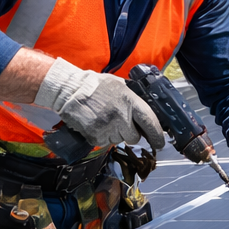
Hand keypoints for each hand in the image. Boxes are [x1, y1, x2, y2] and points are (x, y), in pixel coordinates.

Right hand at [37, 58, 164, 150]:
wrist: (69, 90)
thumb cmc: (94, 85)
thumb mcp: (118, 85)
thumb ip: (132, 99)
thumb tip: (143, 114)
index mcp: (130, 101)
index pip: (149, 122)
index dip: (156, 135)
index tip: (159, 143)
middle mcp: (121, 116)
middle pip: (134, 137)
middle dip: (130, 134)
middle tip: (120, 124)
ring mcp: (108, 127)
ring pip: (118, 140)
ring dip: (114, 134)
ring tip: (104, 119)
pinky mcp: (95, 136)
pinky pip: (104, 143)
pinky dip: (101, 136)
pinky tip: (96, 124)